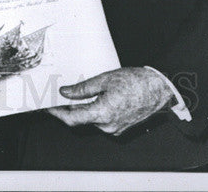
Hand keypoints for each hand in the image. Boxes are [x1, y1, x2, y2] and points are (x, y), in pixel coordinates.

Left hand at [47, 67, 174, 135]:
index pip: (72, 119)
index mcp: (103, 113)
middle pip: (81, 119)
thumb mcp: (105, 79)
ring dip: (83, 109)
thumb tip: (65, 93)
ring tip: (76, 93)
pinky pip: (102, 120)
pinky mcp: (120, 127)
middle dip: (69, 109)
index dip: (57, 114)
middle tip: (58, 95)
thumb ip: (83, 88)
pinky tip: (93, 98)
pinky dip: (95, 111)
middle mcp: (108, 126)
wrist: (160, 90)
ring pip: (91, 119)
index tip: (47, 107)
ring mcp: (115, 128)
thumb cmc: (136, 82)